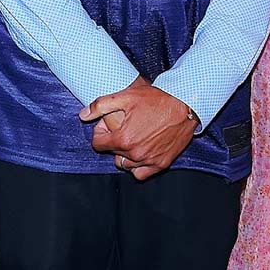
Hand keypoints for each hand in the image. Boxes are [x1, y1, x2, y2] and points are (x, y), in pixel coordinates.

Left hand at [80, 76, 195, 179]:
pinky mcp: (161, 163)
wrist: (185, 104)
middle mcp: (135, 153)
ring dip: (124, 154)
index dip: (100, 132)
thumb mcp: (126, 96)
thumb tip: (83, 115)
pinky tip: (140, 152)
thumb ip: (101, 106)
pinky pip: (140, 173)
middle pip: (112, 153)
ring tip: (131, 139)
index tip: (107, 124)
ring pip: (125, 165)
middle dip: (112, 141)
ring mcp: (149, 160)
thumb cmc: (157, 99)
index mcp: (123, 139)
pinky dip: (137, 166)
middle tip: (122, 126)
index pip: (98, 144)